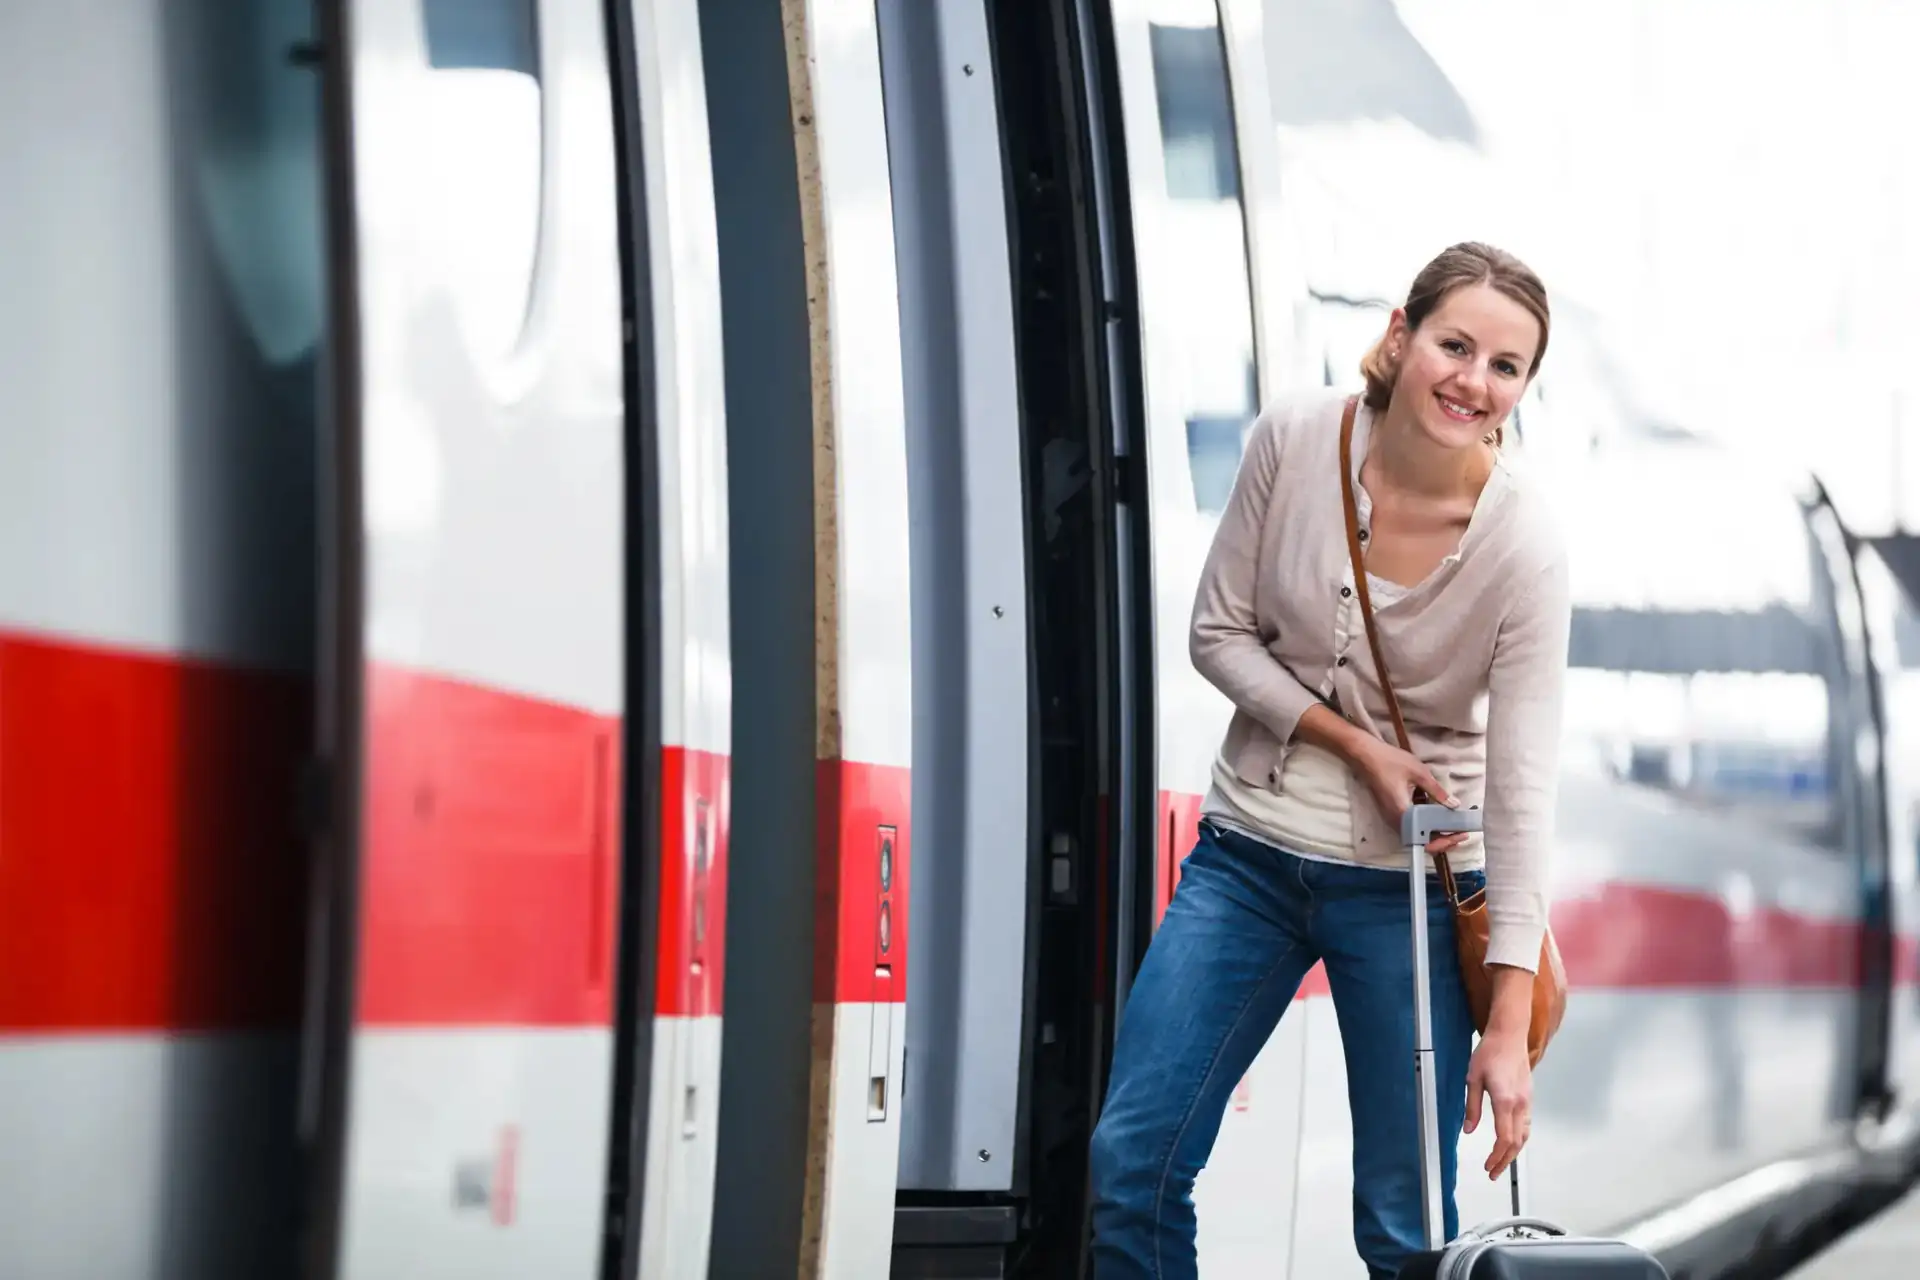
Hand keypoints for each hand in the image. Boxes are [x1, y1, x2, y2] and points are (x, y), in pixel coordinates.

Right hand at [1349, 739, 1469, 860]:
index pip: (1426, 839)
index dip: (1445, 841)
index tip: (1461, 834)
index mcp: (1403, 814)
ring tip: (1454, 828)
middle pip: (1421, 842)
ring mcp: (1392, 818)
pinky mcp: (1392, 813)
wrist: (1365, 755)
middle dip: (1443, 841)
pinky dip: (1426, 827)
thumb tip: (1455, 805)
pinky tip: (1437, 819)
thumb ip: (1438, 791)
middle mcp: (1396, 821)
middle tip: (1462, 833)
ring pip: (1416, 836)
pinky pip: (1411, 827)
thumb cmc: (1390, 762)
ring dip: (1435, 835)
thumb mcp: (1420, 773)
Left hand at [1464, 1029, 1531, 1178]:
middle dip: (1505, 1161)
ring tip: (1502, 1162)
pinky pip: (1526, 1124)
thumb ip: (1472, 1107)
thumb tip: (1468, 1130)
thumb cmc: (1490, 1052)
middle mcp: (1520, 1103)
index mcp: (1504, 1100)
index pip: (1505, 1138)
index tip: (1488, 1166)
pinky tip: (1511, 1142)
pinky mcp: (1528, 1097)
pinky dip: (1519, 1138)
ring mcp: (1527, 1101)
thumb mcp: (1472, 1079)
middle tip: (1494, 1173)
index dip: (1497, 1156)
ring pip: (1524, 1135)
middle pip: (1517, 1142)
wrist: (1509, 1035)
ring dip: (1514, 1152)